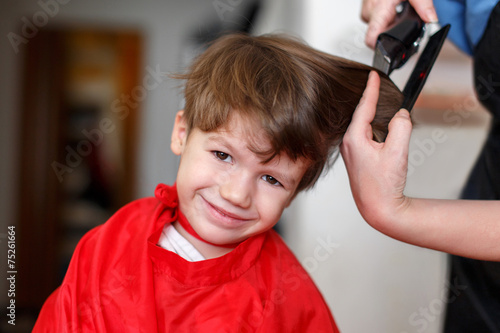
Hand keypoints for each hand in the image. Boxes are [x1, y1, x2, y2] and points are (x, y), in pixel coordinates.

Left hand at [340, 71, 412, 231]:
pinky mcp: (357, 159)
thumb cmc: (384, 186)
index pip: (363, 107)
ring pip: (365, 126)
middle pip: (362, 115)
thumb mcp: (398, 151)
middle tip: (379, 85)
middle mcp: (348, 144)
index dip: (371, 89)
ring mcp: (351, 152)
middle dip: (372, 101)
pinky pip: (365, 136)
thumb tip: (401, 114)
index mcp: (354, 139)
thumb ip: (401, 126)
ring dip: (375, 119)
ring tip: (384, 114)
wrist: (379, 209)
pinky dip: (375, 131)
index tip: (373, 75)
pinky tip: (382, 134)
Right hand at [361, 0, 437, 47]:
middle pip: (378, 34)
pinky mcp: (367, 7)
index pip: (372, 40)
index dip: (382, 47)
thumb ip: (424, 5)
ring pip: (377, 26)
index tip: (393, 47)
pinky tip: (392, 6)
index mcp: (379, 9)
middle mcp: (369, 11)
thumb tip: (432, 20)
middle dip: (392, 30)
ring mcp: (366, 9)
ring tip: (398, 9)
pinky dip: (386, 15)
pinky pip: (376, 18)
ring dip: (389, 22)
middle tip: (403, 18)